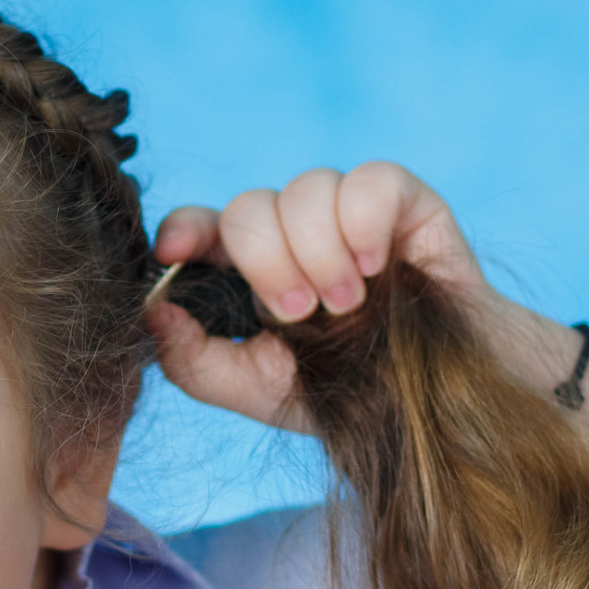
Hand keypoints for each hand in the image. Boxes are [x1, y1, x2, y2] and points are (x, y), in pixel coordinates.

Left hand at [147, 162, 489, 432]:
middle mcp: (291, 231)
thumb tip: (154, 310)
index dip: (184, 228)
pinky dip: (365, 223)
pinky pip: (371, 179)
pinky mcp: (405, 202)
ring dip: (320, 252)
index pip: (200, 224)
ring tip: (346, 305)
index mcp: (246, 269)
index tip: (176, 252)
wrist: (434, 409)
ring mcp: (346, 212)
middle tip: (298, 314)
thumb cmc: (340, 394)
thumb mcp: (254, 390)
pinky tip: (378, 267)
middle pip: (250, 205)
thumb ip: (193, 361)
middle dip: (267, 262)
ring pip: (307, 187)